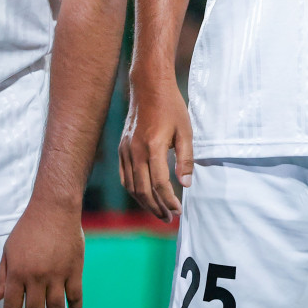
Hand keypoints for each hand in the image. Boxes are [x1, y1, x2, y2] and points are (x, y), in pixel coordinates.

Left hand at [0, 199, 83, 307]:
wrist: (54, 210)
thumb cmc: (29, 228)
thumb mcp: (8, 251)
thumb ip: (2, 276)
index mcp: (17, 274)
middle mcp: (36, 277)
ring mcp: (57, 274)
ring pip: (56, 307)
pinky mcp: (74, 268)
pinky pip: (76, 294)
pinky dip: (76, 307)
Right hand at [118, 74, 193, 221]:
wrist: (149, 89)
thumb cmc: (172, 108)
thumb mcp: (186, 131)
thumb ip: (185, 158)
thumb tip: (186, 184)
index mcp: (153, 147)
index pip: (159, 183)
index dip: (169, 200)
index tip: (179, 210)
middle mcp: (135, 152)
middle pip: (143, 190)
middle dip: (156, 207)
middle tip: (169, 218)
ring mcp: (125, 151)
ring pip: (131, 186)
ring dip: (144, 203)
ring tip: (158, 212)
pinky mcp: (121, 149)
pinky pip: (125, 177)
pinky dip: (134, 190)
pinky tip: (144, 196)